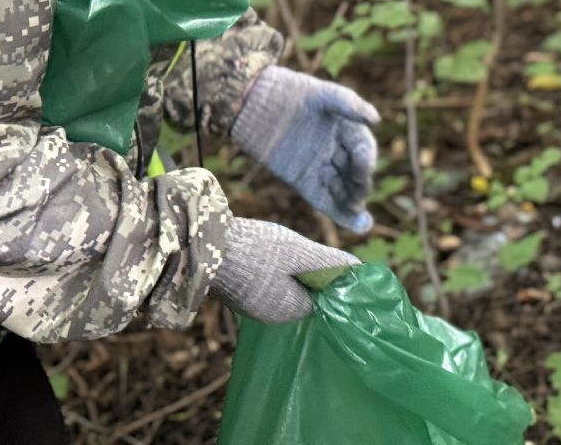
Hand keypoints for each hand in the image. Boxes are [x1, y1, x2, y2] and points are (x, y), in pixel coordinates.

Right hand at [210, 218, 357, 321]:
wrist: (200, 244)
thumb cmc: (255, 250)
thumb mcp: (298, 252)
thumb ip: (329, 263)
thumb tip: (359, 270)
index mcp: (289, 310)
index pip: (318, 296)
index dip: (321, 275)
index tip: (316, 255)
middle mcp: (270, 316)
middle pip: (299, 292)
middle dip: (300, 270)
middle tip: (292, 247)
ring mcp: (249, 306)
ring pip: (278, 286)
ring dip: (280, 268)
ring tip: (271, 247)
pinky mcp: (235, 294)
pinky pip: (259, 283)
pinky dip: (261, 268)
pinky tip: (255, 251)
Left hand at [231, 65, 378, 233]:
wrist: (253, 103)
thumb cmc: (290, 91)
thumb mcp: (320, 93)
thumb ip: (347, 103)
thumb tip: (375, 119)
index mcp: (346, 129)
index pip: (363, 150)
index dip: (365, 160)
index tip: (362, 166)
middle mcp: (337, 150)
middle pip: (355, 173)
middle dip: (359, 184)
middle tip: (357, 190)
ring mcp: (320, 167)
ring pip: (343, 190)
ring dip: (352, 202)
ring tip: (355, 208)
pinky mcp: (303, 181)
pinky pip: (325, 200)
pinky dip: (341, 213)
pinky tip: (356, 224)